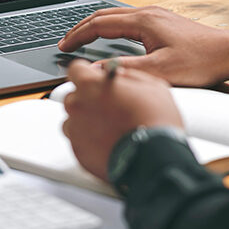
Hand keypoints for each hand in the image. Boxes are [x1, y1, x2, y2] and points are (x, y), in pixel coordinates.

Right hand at [58, 6, 228, 86]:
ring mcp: (155, 15)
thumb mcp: (159, 72)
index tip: (64, 47)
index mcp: (143, 20)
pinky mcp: (162, 22)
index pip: (99, 24)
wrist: (228, 52)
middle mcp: (147, 13)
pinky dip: (111, 28)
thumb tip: (95, 72)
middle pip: (104, 15)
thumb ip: (125, 71)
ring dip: (96, 26)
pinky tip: (110, 39)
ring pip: (116, 16)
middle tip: (66, 43)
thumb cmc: (200, 62)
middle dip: (81, 28)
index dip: (78, 35)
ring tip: (81, 40)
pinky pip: (128, 20)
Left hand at [62, 60, 182, 180]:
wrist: (155, 159)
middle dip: (88, 99)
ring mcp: (76, 131)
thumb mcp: (150, 85)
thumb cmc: (154, 121)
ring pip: (73, 121)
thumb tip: (120, 76)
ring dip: (86, 121)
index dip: (87, 74)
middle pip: (74, 96)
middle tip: (109, 106)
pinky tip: (110, 142)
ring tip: (110, 128)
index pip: (76, 69)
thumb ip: (128, 76)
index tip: (95, 79)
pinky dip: (90, 142)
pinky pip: (79, 142)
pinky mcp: (79, 153)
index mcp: (91, 85)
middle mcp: (78, 106)